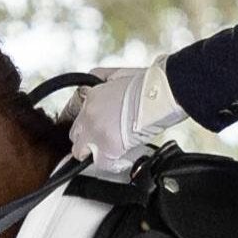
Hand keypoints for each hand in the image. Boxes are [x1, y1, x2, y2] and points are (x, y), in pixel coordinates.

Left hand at [68, 58, 183, 172]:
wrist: (161, 92)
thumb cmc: (146, 83)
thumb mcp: (116, 74)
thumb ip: (100, 80)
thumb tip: (95, 85)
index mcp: (90, 98)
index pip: (77, 119)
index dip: (86, 127)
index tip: (93, 130)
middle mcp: (89, 116)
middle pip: (75, 136)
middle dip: (86, 140)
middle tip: (100, 142)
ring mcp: (97, 132)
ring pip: (81, 152)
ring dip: (94, 152)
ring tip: (108, 152)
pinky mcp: (110, 146)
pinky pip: (101, 163)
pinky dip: (109, 162)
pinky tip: (118, 157)